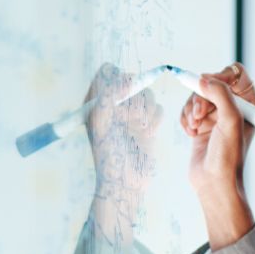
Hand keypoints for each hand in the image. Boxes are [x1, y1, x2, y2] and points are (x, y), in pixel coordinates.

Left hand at [84, 63, 161, 244]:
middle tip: (129, 117)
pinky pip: (158, 109)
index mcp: (95, 101)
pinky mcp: (147, 124)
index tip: (125, 90)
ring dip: (145, 110)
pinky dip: (154, 120)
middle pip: (132, 80)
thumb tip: (122, 76)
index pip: (108, 72)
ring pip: (147, 94)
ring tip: (137, 128)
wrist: (125, 181)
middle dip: (134, 97)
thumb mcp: (101, 119)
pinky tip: (146, 134)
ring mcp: (131, 114)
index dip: (119, 76)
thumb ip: (107, 93)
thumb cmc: (108, 154)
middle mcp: (113, 105)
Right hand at [180, 63, 254, 247]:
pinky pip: (188, 108)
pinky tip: (190, 132)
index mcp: (250, 104)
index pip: (236, 74)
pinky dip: (185, 118)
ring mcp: (217, 115)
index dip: (220, 76)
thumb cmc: (228, 157)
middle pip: (211, 82)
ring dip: (191, 109)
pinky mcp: (202, 124)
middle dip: (201, 97)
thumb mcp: (230, 121)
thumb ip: (221, 95)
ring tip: (195, 126)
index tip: (209, 86)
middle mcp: (234, 108)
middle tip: (199, 114)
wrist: (213, 182)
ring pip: (197, 96)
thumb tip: (205, 79)